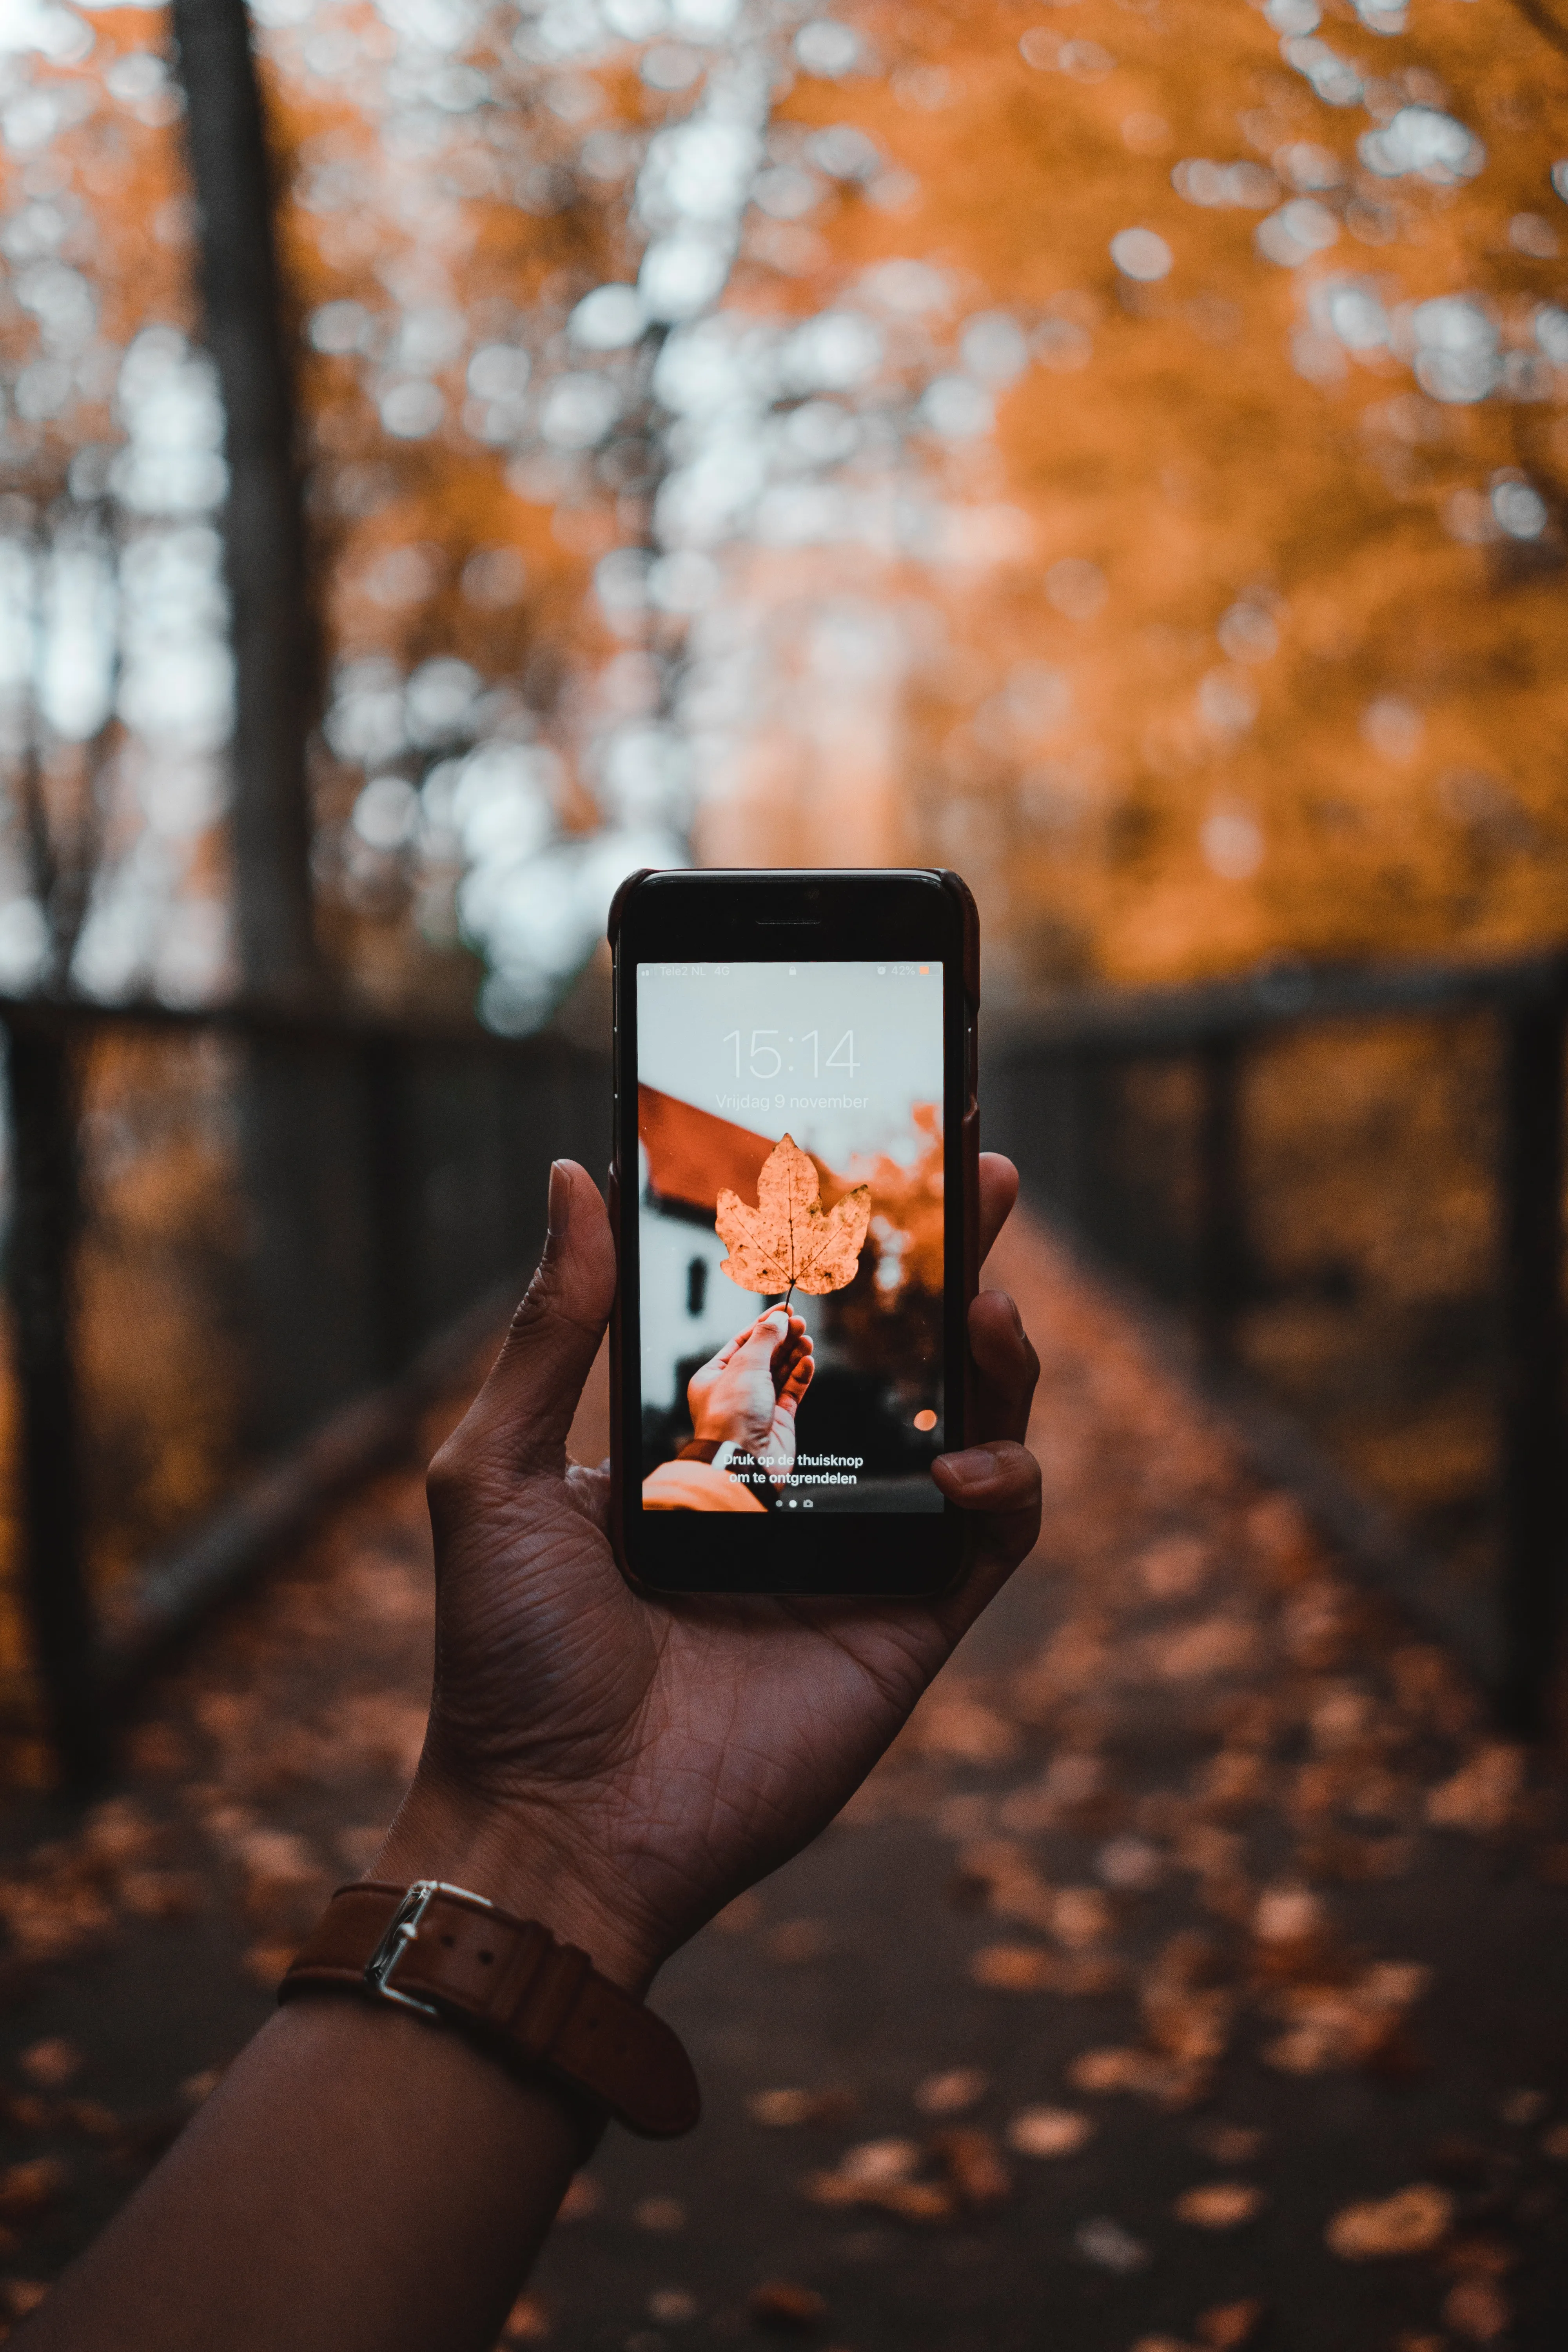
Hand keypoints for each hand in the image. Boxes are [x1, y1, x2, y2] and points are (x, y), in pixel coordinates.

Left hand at [377, 1156, 1040, 1992]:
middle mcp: (791, 1481)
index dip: (840, 1229)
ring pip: (967, 1424)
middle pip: (897, 1345)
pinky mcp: (909, 1623)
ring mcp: (859, 1549)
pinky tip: (968, 1459)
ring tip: (991, 1305)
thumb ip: (551, 1328)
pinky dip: (1005, 1482)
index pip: (791, 1307)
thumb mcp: (499, 1470)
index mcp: (703, 1436)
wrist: (555, 1823)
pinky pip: (992, 1535)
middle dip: (947, 1257)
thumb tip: (569, 1172)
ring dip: (994, 1355)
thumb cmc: (507, 1653)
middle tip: (981, 1171)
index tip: (869, 1142)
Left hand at [686, 1309, 813, 1472]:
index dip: (763, 1325)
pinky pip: (792, 1392)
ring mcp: (758, 1406)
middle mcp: (735, 1391)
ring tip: (807, 1338)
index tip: (784, 1309)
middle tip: (800, 1322)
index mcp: (714, 1377)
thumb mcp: (745, 1366)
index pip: (741, 1342)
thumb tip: (778, 1318)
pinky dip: (800, 1375)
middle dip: (781, 1338)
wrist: (743, 1463)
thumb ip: (765, 1339)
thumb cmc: (733, 1414)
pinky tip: (808, 1361)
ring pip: (779, 1373)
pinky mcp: (779, 1421)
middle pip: (763, 1356)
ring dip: (793, 1354)